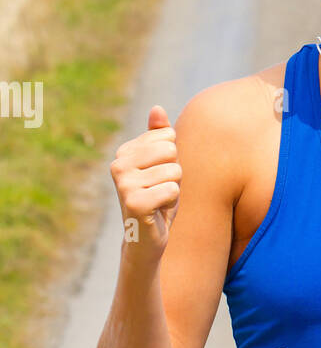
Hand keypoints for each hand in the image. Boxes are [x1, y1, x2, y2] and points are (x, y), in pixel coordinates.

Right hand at [109, 105, 181, 256]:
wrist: (146, 239)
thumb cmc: (158, 200)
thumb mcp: (162, 165)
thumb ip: (159, 137)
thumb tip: (157, 108)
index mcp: (124, 152)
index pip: (167, 137)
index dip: (172, 160)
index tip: (158, 178)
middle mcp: (118, 164)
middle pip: (171, 151)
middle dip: (175, 174)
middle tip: (160, 191)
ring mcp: (124, 183)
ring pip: (174, 171)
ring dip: (173, 190)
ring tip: (158, 202)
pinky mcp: (134, 202)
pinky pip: (172, 190)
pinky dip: (172, 204)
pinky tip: (157, 212)